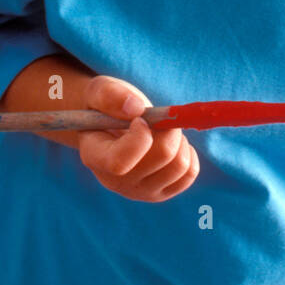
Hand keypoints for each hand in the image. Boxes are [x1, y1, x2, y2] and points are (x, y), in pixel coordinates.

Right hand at [77, 75, 199, 202]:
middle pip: (161, 158)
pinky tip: (173, 145)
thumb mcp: (99, 91)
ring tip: (164, 131)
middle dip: (169, 128)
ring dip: (179, 140)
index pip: (120, 163)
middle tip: (159, 119)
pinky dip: (189, 153)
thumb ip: (109, 95)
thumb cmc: (104, 105)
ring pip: (180, 165)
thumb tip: (136, 108)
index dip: (140, 137)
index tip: (141, 119)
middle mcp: (115, 182)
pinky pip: (190, 173)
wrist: (111, 124)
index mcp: (95, 158)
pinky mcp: (160, 193)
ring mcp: (139, 192)